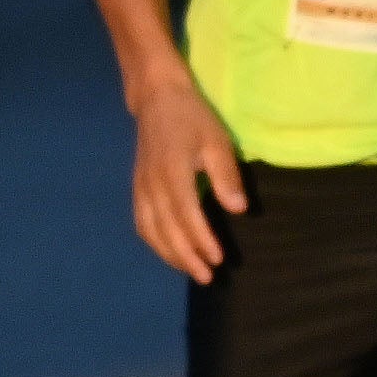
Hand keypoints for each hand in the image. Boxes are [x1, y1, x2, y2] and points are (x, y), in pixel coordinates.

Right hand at [132, 77, 250, 281]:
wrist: (157, 99)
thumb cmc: (193, 118)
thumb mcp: (217, 141)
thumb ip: (226, 176)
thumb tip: (239, 209)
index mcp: (173, 171)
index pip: (186, 214)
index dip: (201, 239)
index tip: (217, 258)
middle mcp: (152, 183)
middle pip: (166, 229)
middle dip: (187, 257)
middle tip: (207, 277)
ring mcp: (141, 187)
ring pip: (150, 230)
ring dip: (170, 255)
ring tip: (191, 270)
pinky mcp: (137, 188)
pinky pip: (141, 222)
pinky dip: (154, 242)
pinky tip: (169, 253)